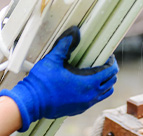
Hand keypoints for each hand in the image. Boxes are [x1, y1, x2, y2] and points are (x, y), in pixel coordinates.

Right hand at [0, 26, 117, 131]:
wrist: (31, 103)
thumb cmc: (41, 82)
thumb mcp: (53, 59)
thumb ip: (64, 44)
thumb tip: (73, 31)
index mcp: (88, 83)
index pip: (110, 72)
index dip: (111, 62)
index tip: (107, 56)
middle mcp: (90, 96)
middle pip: (111, 83)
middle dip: (110, 72)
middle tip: (103, 63)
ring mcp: (85, 105)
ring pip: (104, 94)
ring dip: (105, 83)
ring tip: (97, 74)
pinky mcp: (78, 110)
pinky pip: (95, 100)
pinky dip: (96, 92)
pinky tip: (85, 84)